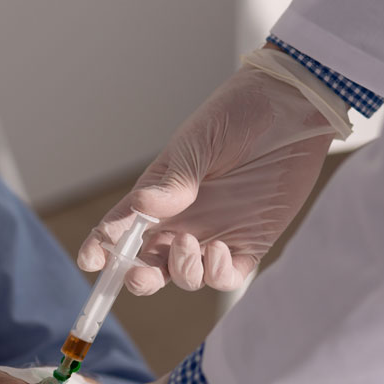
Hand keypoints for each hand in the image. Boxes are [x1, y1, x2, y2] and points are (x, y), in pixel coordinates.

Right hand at [78, 46, 350, 294]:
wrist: (292, 106)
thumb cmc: (237, 115)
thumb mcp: (199, 142)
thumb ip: (174, 180)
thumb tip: (143, 207)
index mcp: (157, 195)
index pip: (119, 229)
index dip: (100, 249)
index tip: (91, 261)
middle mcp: (180, 221)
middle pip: (148, 263)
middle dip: (137, 277)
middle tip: (137, 274)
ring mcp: (213, 234)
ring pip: (184, 276)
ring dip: (179, 271)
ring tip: (188, 244)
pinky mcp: (249, 243)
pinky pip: (225, 277)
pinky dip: (216, 274)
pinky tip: (218, 250)